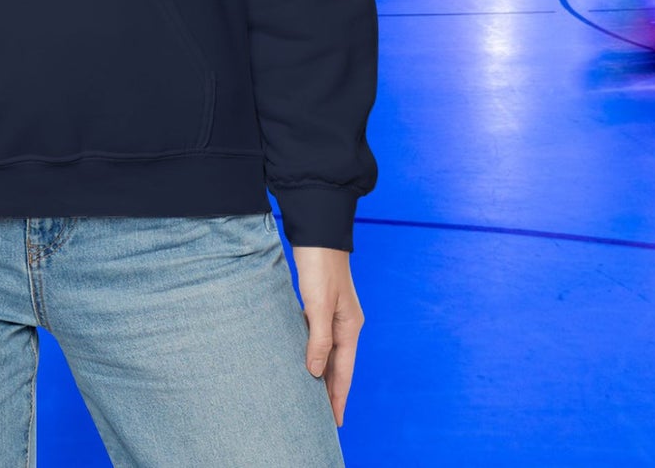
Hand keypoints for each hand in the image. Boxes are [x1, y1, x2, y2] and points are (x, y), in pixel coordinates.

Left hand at [289, 244, 363, 427]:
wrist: (318, 232)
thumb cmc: (320, 266)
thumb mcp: (318, 304)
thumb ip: (318, 339)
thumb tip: (316, 372)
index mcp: (350, 327)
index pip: (344, 372)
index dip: (337, 397)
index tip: (334, 422)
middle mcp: (345, 323)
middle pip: (339, 365)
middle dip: (332, 391)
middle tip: (322, 417)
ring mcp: (334, 314)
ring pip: (328, 351)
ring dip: (322, 372)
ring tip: (312, 394)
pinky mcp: (321, 303)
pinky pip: (319, 337)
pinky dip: (314, 352)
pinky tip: (304, 358)